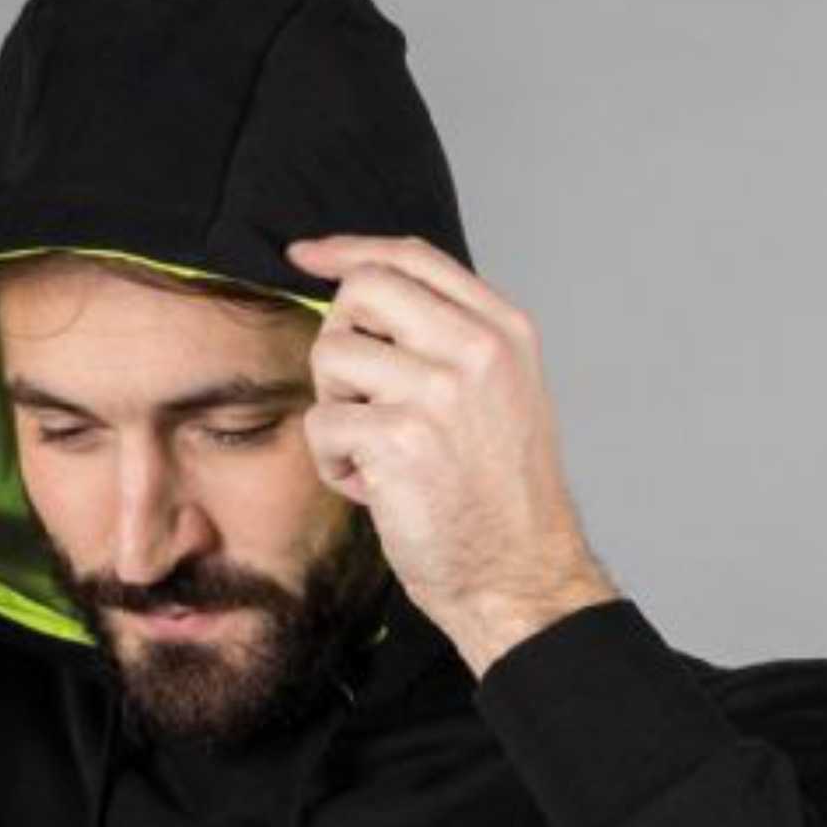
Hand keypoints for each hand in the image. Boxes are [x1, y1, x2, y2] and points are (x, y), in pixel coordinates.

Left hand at [285, 234, 619, 674]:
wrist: (518, 576)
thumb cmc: (501, 500)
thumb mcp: (502, 397)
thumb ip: (453, 342)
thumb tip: (365, 299)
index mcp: (503, 331)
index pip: (412, 257)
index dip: (348, 251)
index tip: (307, 256)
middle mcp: (476, 349)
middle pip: (363, 290)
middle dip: (339, 341)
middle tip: (357, 399)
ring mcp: (438, 391)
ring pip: (332, 357)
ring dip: (334, 412)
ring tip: (374, 455)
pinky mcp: (398, 439)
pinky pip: (321, 425)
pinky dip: (333, 464)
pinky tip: (373, 490)